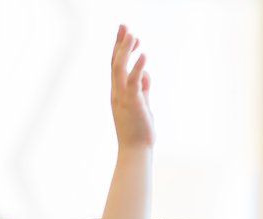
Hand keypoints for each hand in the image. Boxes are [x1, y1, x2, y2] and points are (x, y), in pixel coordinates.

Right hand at [111, 24, 154, 148]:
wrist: (135, 150)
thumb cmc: (139, 131)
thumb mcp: (142, 106)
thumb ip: (144, 90)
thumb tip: (146, 76)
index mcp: (118, 92)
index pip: (116, 66)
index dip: (121, 49)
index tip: (129, 36)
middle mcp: (117, 92)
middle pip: (115, 62)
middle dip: (120, 43)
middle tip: (124, 25)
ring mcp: (123, 97)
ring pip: (121, 68)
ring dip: (126, 50)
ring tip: (133, 35)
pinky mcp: (132, 102)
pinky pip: (134, 81)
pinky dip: (138, 67)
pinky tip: (144, 55)